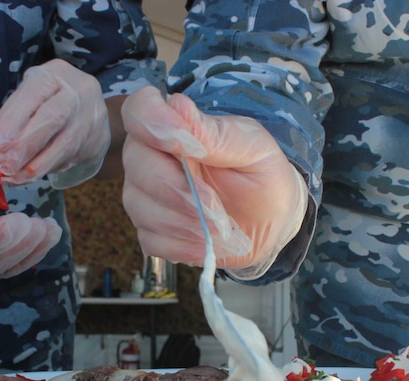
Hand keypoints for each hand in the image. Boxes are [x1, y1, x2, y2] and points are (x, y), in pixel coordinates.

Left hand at [0, 59, 109, 188]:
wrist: (91, 105)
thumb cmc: (51, 98)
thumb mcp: (31, 94)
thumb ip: (14, 115)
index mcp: (55, 74)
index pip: (32, 95)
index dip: (12, 122)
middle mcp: (78, 92)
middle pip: (52, 119)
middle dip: (25, 146)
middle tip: (4, 166)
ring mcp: (92, 116)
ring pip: (64, 146)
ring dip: (36, 166)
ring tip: (14, 177)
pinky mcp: (98, 139)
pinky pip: (71, 158)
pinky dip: (48, 168)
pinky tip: (32, 174)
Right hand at [121, 86, 306, 276]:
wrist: (271, 221)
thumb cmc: (260, 174)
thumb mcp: (252, 148)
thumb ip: (214, 132)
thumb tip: (176, 105)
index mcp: (173, 127)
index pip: (138, 111)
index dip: (152, 124)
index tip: (187, 145)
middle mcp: (150, 158)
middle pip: (137, 165)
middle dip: (178, 189)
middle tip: (216, 205)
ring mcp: (146, 196)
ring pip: (141, 207)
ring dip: (185, 221)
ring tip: (220, 227)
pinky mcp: (152, 231)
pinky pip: (151, 240)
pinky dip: (182, 246)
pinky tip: (207, 244)